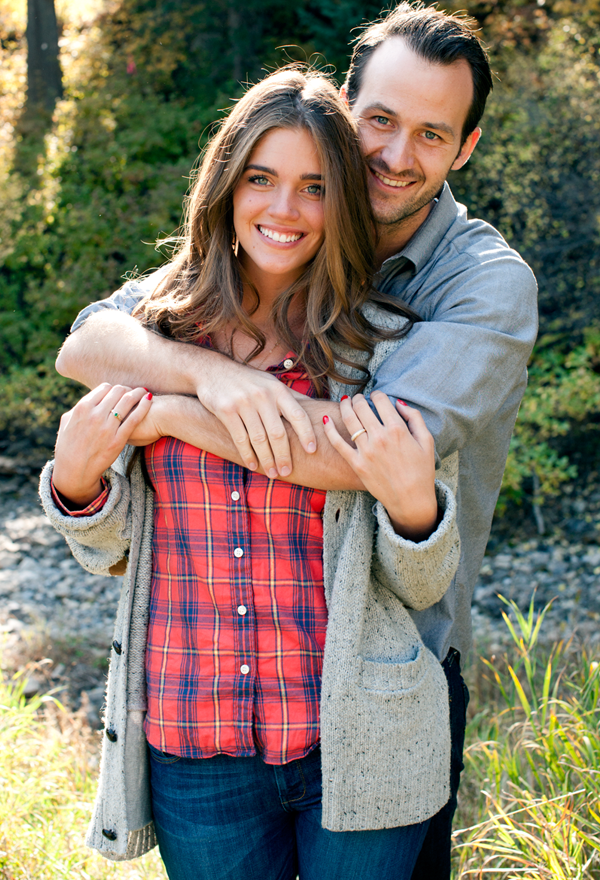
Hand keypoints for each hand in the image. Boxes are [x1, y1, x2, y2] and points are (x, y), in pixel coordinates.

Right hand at [53, 384, 152, 506]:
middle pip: (118, 391)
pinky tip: (149, 399)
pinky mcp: (118, 440)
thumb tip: (88, 401)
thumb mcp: (66, 424)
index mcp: (82, 408)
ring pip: (128, 401)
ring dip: (138, 393)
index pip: (104, 388)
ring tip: (144, 392)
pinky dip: (144, 405)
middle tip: (134, 391)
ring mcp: (107, 428)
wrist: (74, 471)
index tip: (120, 391)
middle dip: (128, 389)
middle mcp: (95, 415)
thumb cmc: (68, 448)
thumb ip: (77, 409)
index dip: (114, 388)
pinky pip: (135, 417)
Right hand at [196, 361, 316, 478]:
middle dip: (284, 456)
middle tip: (287, 472)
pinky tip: (252, 465)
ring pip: (259, 439)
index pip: (298, 414)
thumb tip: (318, 412)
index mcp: (278, 390)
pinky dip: (247, 455)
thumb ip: (291, 399)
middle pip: (278, 433)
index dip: (306, 434)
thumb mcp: (271, 383)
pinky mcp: (226, 410)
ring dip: (266, 460)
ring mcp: (244, 402)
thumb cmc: (249, 381)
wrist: (213, 370)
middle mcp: (263, 395)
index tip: (312, 451)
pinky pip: (240, 438)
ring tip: (272, 473)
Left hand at [322, 391, 437, 541]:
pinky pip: (338, 443)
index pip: (381, 401)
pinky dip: (329, 429)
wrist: (411, 500)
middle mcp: (379, 437)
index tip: (376, 396)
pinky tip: (326, 419)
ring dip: (345, 406)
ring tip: (346, 402)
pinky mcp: (356, 464)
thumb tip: (398, 402)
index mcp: (398, 430)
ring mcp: (365, 451)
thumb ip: (414, 418)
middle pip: (362, 407)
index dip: (377, 394)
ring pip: (349, 420)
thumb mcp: (427, 441)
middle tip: (358, 398)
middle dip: (359, 398)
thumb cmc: (422, 471)